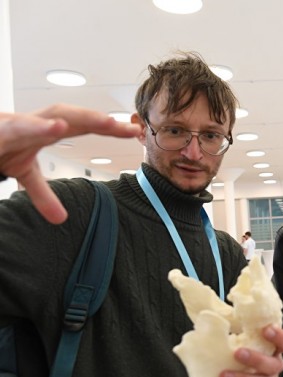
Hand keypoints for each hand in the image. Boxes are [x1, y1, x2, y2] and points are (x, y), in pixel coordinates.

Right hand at [0, 105, 140, 223]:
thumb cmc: (0, 149)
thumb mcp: (24, 175)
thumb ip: (44, 194)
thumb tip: (61, 219)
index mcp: (44, 130)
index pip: (82, 125)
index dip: (107, 127)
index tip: (134, 132)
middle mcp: (31, 123)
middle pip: (69, 116)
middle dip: (97, 119)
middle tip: (126, 127)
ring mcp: (13, 124)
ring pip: (41, 118)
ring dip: (68, 119)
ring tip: (95, 123)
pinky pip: (12, 128)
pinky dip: (31, 128)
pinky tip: (53, 128)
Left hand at [220, 325, 282, 376]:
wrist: (245, 373)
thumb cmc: (247, 348)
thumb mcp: (247, 336)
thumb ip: (242, 327)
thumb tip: (218, 312)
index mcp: (277, 347)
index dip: (280, 336)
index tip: (266, 329)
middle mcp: (276, 365)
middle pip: (274, 365)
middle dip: (257, 359)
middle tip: (238, 352)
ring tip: (224, 374)